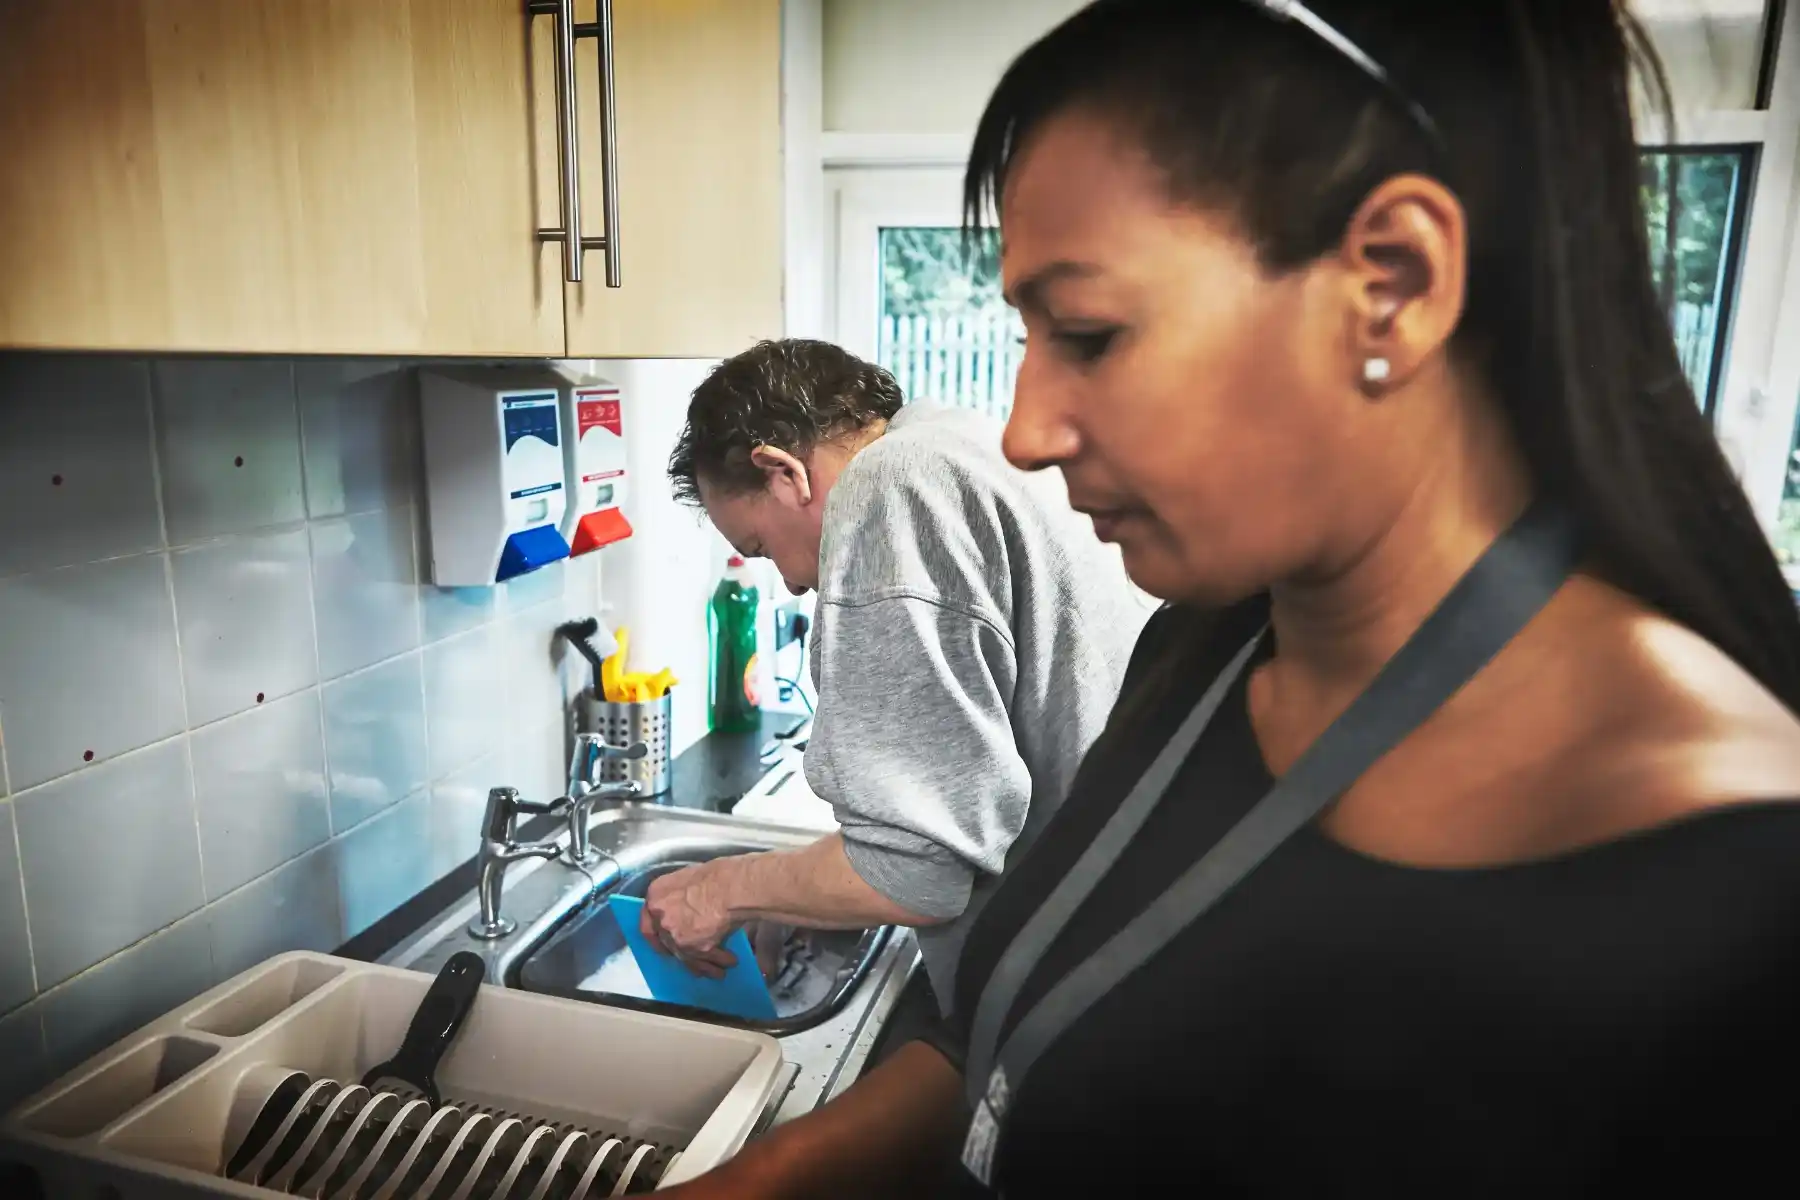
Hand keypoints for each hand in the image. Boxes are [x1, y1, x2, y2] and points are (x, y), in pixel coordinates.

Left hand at [641, 863, 741, 978]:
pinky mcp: (695, 949)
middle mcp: (660, 919)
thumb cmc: (717, 874)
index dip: (657, 936)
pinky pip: (706, 960)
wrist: (732, 887)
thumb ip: (680, 896)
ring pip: (687, 957)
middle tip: (692, 959)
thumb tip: (688, 907)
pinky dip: (718, 962)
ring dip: (704, 965)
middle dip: (681, 953)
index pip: (648, 923)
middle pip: (667, 944)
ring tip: (718, 970)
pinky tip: (729, 962)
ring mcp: (676, 936)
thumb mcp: (688, 878)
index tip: (663, 945)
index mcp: (656, 896)